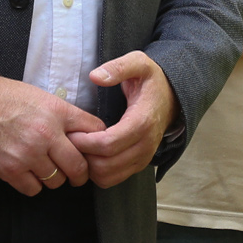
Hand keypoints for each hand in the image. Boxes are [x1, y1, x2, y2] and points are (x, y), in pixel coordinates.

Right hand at [0, 73, 102, 195]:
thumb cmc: (2, 97)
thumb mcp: (39, 96)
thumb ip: (61, 115)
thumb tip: (83, 134)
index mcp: (57, 111)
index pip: (94, 130)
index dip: (96, 142)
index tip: (93, 150)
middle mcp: (46, 133)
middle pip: (79, 166)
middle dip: (80, 173)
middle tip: (76, 174)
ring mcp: (28, 153)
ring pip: (57, 181)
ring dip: (53, 178)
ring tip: (44, 168)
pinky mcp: (10, 169)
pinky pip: (33, 189)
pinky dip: (32, 184)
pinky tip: (26, 173)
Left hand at [68, 49, 177, 187]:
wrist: (172, 97)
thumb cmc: (151, 80)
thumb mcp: (139, 63)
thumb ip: (118, 68)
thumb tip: (95, 76)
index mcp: (142, 121)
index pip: (108, 144)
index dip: (85, 142)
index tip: (71, 132)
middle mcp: (145, 145)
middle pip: (105, 165)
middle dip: (83, 155)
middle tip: (70, 140)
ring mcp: (143, 158)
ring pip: (108, 177)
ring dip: (89, 166)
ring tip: (80, 147)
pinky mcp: (139, 165)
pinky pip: (113, 179)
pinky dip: (97, 172)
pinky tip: (91, 154)